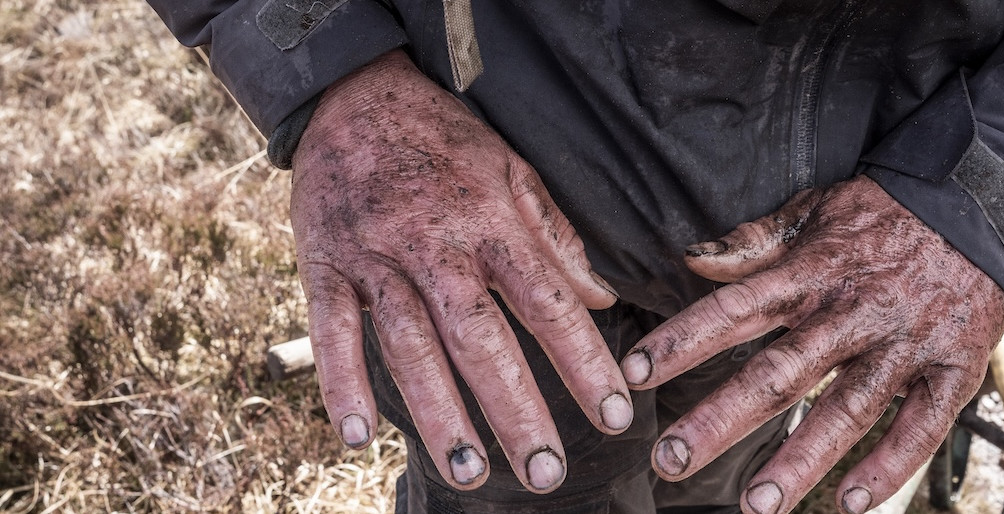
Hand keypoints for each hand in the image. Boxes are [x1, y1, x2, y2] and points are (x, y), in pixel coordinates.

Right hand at [290, 50, 628, 493]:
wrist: (354, 93)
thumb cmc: (444, 139)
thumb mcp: (513, 169)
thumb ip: (555, 238)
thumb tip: (601, 299)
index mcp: (491, 224)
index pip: (548, 304)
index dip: (584, 363)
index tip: (616, 416)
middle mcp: (435, 247)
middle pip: (480, 339)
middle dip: (516, 411)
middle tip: (546, 475)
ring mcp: (376, 259)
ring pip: (410, 346)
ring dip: (438, 414)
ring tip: (469, 472)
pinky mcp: (325, 265)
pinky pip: (331, 331)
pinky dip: (340, 383)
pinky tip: (359, 434)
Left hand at [620, 176, 1003, 512]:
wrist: (980, 205)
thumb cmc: (884, 213)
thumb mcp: (814, 210)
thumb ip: (753, 241)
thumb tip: (690, 259)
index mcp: (811, 273)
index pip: (734, 309)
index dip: (682, 340)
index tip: (633, 372)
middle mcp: (851, 313)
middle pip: (779, 374)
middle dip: (720, 419)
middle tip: (671, 459)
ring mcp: (903, 345)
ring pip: (845, 410)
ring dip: (799, 462)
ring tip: (757, 506)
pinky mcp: (952, 370)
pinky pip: (922, 426)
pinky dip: (890, 466)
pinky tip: (853, 503)